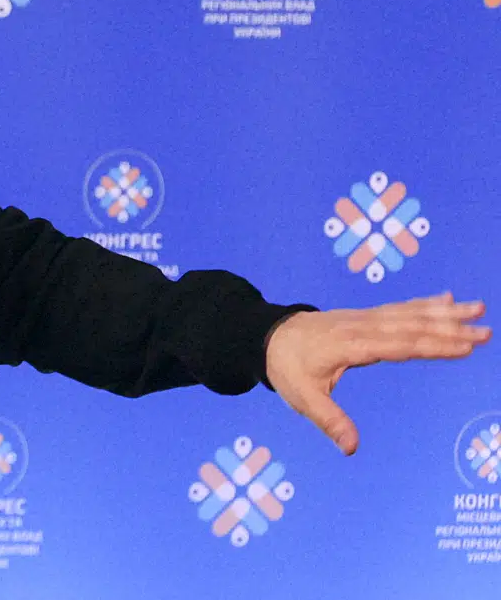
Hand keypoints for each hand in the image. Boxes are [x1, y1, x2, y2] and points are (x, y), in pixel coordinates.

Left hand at [265, 292, 490, 454]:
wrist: (268, 336)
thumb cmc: (287, 367)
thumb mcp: (302, 398)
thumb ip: (329, 421)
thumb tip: (351, 448)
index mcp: (351, 345)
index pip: (399, 345)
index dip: (432, 345)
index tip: (464, 346)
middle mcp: (362, 326)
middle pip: (412, 326)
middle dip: (450, 328)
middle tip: (486, 331)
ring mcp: (364, 318)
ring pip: (410, 313)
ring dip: (445, 312)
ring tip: (477, 309)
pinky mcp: (365, 317)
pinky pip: (400, 308)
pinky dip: (425, 303)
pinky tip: (447, 299)